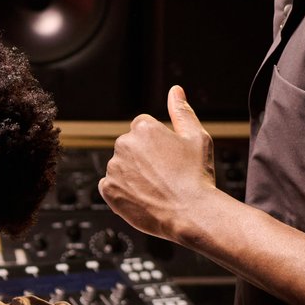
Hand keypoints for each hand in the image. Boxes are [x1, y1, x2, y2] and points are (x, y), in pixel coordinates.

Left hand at [98, 85, 217, 243]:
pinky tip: (142, 197)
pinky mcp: (108, 190)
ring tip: (156, 188)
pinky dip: (122, 192)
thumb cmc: (197, 176)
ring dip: (133, 175)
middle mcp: (124, 144)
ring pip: (120, 167)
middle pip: (130, 147)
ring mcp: (113, 168)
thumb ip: (182, 111)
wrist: (191, 213)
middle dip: (143, 158)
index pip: (142, 128)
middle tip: (165, 175)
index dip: (158, 144)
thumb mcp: (197, 137)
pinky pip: (110, 186)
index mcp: (143, 127)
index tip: (169, 158)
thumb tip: (175, 90)